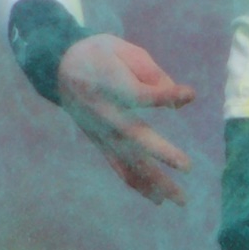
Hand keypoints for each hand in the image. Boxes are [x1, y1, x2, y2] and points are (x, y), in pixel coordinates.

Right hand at [57, 33, 197, 203]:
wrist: (59, 67)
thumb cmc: (99, 54)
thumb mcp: (124, 50)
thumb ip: (152, 73)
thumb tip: (180, 100)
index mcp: (108, 83)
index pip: (139, 94)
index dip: (164, 95)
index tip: (189, 93)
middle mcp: (103, 112)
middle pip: (133, 135)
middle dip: (160, 153)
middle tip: (187, 167)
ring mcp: (99, 131)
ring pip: (127, 160)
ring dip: (153, 180)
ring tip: (179, 199)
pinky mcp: (99, 142)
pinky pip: (118, 166)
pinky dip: (137, 183)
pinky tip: (157, 198)